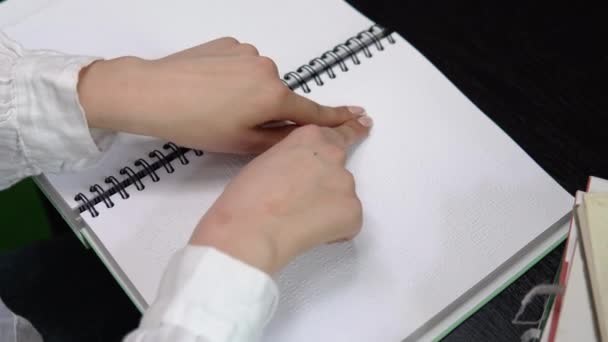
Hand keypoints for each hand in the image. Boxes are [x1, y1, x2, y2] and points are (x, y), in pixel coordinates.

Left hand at [78, 37, 363, 152]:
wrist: (152, 93)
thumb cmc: (194, 123)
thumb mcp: (242, 145)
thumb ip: (279, 140)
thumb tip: (297, 134)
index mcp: (273, 96)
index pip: (312, 111)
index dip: (337, 116)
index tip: (359, 115)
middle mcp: (267, 69)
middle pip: (279, 97)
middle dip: (266, 111)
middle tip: (233, 124)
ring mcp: (247, 53)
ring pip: (259, 80)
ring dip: (247, 93)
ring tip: (216, 105)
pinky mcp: (229, 43)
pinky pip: (242, 64)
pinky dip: (233, 76)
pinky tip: (210, 87)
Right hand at [189, 116, 372, 273]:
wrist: (250, 229)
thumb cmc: (246, 198)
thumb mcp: (267, 160)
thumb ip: (294, 158)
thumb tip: (301, 174)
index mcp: (309, 137)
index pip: (338, 130)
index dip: (351, 130)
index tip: (364, 124)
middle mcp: (332, 154)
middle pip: (341, 164)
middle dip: (329, 179)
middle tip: (312, 197)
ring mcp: (346, 182)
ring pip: (343, 196)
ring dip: (326, 207)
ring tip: (297, 219)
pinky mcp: (354, 210)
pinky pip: (349, 222)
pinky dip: (335, 230)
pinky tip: (309, 232)